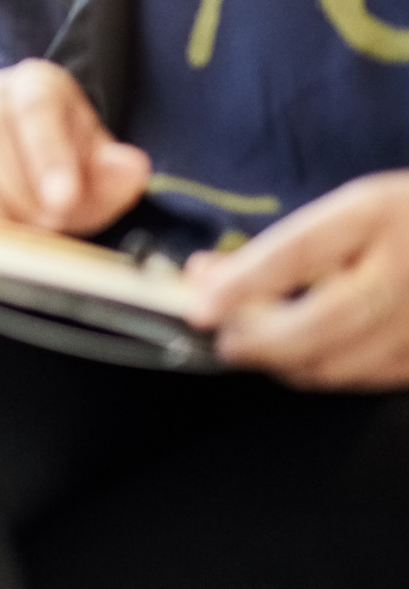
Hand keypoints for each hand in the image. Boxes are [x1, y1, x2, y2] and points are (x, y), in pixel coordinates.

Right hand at [0, 60, 149, 234]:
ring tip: (28, 232)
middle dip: (22, 188)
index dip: (48, 153)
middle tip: (51, 223)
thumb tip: (130, 169)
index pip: (35, 105)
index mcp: (34, 84)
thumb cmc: (71, 166)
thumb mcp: (102, 166)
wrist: (32, 175)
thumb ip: (116, 171)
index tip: (65, 198)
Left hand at [184, 171, 408, 389]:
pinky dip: (328, 372)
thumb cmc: (401, 220)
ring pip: (344, 363)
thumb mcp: (350, 211)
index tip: (200, 311)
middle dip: (262, 341)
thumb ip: (280, 246)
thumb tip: (205, 277)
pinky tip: (307, 357)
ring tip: (259, 348)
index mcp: (375, 213)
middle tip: (226, 343)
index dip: (244, 285)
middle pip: (324, 322)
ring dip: (289, 363)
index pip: (298, 252)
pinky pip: (371, 378)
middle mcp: (404, 266)